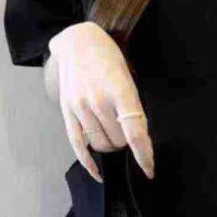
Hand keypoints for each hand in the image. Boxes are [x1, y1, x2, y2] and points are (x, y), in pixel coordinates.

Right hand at [48, 21, 154, 182]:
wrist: (77, 42)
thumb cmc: (109, 59)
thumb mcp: (129, 79)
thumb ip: (134, 109)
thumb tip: (140, 140)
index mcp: (119, 91)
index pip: (134, 132)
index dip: (144, 155)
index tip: (149, 170)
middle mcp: (98, 101)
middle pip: (118, 142)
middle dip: (126, 141)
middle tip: (125, 126)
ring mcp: (80, 107)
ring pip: (100, 146)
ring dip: (110, 144)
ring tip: (112, 128)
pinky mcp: (67, 112)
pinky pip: (77, 146)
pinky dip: (89, 163)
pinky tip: (98, 173)